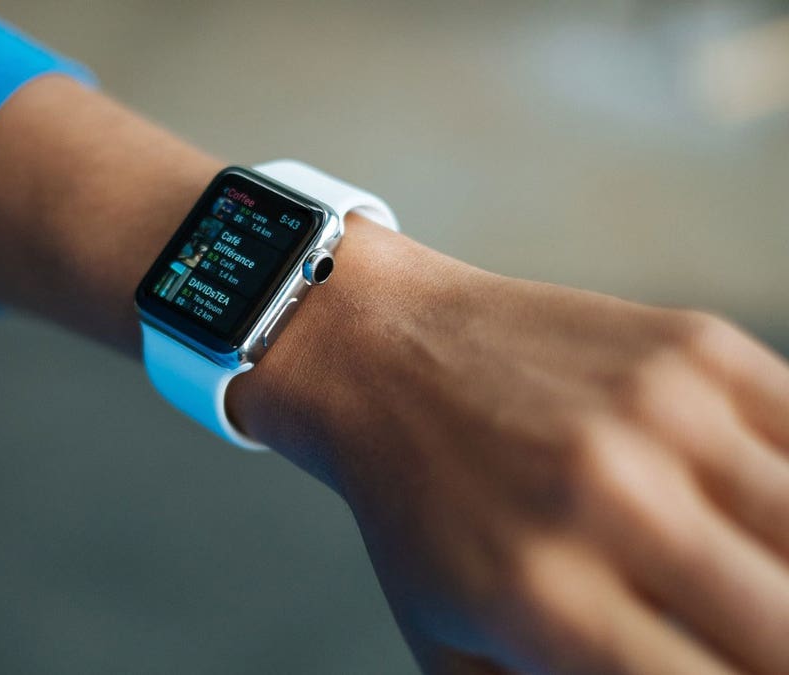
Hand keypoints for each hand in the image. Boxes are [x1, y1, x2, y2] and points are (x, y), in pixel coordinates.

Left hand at [232, 218, 788, 673]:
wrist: (383, 354)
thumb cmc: (421, 516)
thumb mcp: (455, 649)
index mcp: (549, 602)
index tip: (721, 667)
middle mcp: (614, 504)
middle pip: (785, 634)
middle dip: (770, 647)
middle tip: (742, 633)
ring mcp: (665, 414)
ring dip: (784, 568)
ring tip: (745, 576)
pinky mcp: (698, 348)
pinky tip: (760, 514)